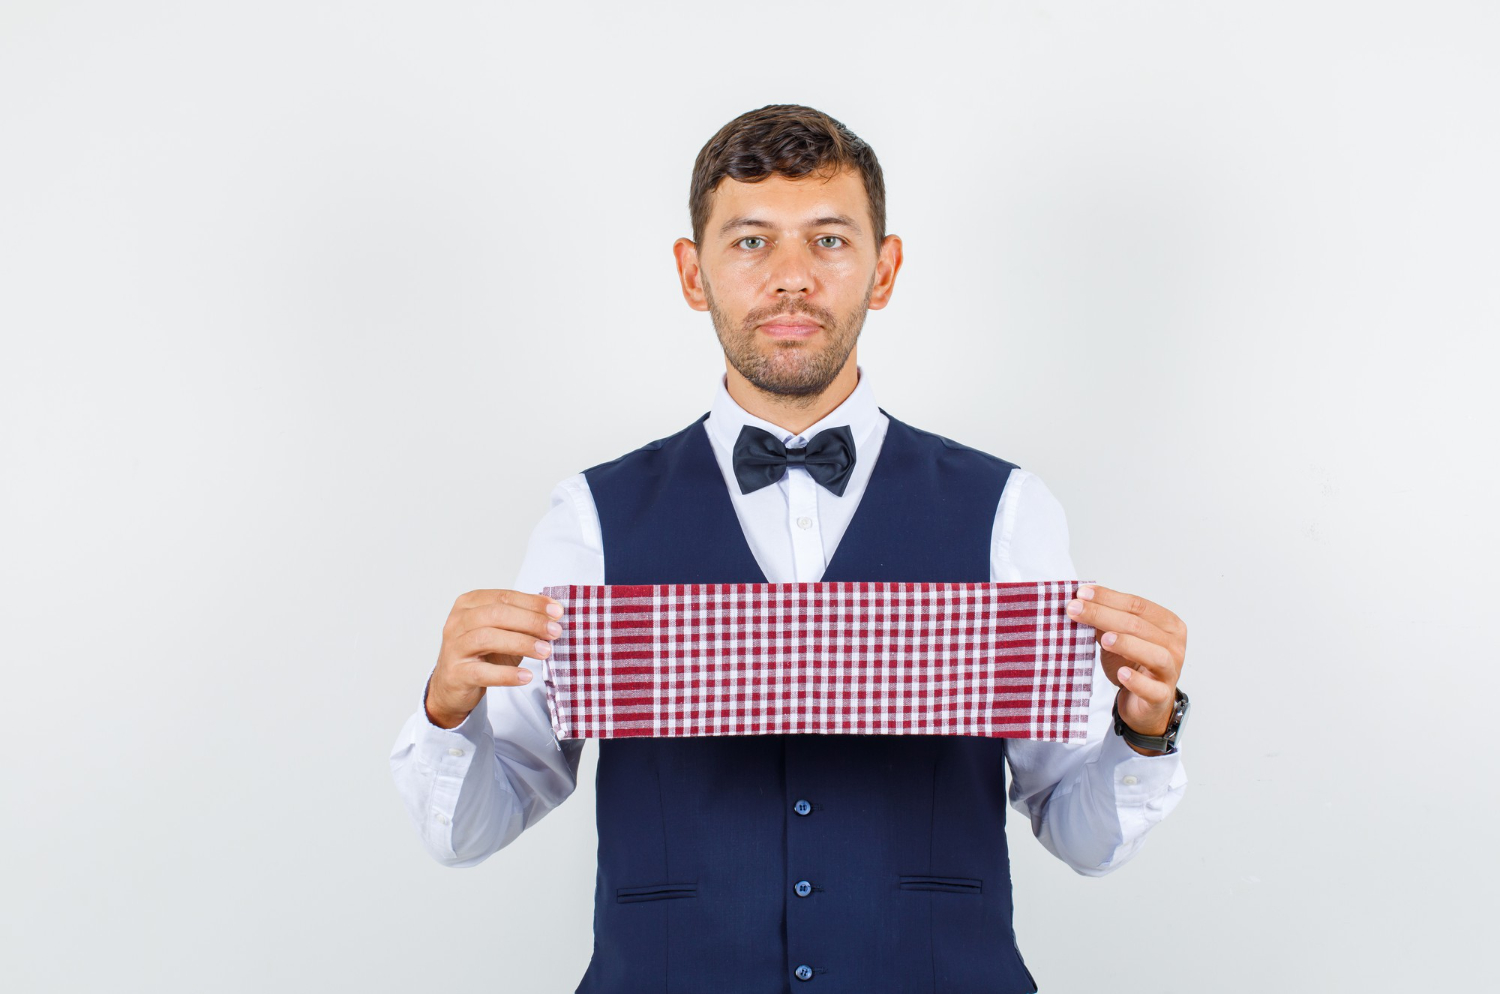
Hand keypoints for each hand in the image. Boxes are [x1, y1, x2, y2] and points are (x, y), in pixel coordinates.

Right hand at [425, 589, 565, 728]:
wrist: (453, 685)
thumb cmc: (482, 654)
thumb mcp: (504, 632)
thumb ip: (524, 619)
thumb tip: (554, 612)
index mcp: (469, 604)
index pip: (504, 597)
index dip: (533, 603)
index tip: (557, 612)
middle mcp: (457, 622)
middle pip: (496, 614)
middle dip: (530, 621)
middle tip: (554, 632)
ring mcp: (454, 647)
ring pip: (487, 638)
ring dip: (521, 643)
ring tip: (545, 652)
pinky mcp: (455, 673)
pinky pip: (482, 672)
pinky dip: (507, 674)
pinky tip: (526, 676)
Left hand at [1066, 584, 1186, 753]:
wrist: (1142, 703)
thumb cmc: (1132, 665)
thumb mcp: (1118, 637)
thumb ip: (1105, 620)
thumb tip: (1079, 600)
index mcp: (1167, 624)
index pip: (1137, 605)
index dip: (1108, 598)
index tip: (1081, 593)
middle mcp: (1174, 646)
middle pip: (1139, 626)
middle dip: (1103, 615)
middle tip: (1075, 610)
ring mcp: (1171, 671)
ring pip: (1155, 654)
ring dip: (1128, 644)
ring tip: (1105, 639)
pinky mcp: (1161, 696)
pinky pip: (1152, 688)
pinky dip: (1137, 680)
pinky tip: (1122, 673)